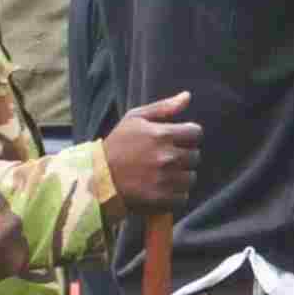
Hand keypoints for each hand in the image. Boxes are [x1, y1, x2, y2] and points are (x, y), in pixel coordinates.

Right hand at [101, 90, 201, 211]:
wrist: (98, 177)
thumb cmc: (117, 145)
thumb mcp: (135, 119)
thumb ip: (163, 107)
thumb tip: (188, 96)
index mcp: (162, 134)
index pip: (196, 133)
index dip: (188, 136)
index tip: (177, 140)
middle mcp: (166, 157)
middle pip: (195, 156)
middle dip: (184, 156)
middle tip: (165, 158)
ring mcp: (165, 179)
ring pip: (191, 177)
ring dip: (180, 176)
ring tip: (162, 174)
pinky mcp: (161, 198)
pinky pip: (183, 197)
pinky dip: (175, 194)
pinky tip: (160, 188)